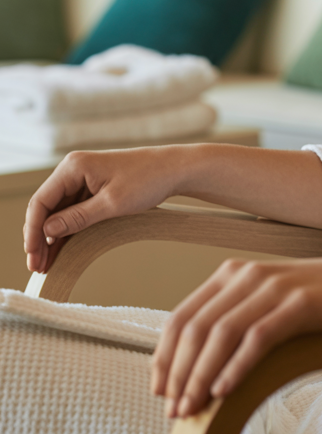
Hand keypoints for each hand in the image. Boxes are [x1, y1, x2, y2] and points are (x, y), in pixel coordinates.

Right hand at [24, 146, 186, 273]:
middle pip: (46, 208)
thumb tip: (47, 230)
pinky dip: (67, 231)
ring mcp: (83, 179)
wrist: (176, 169)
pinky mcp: (93, 188)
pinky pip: (73, 212)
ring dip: (51, 237)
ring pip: (58, 212)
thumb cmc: (148, 180)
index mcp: (74, 167)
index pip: (41, 202)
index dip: (32, 231)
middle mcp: (74, 170)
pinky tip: (59, 251)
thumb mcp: (112, 203)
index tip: (32, 255)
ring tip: (45, 265)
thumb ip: (78, 217)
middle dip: (39, 238)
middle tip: (37, 266)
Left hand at [151, 256, 321, 417]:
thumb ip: (237, 317)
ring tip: (193, 407)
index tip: (159, 389)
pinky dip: (236, 367)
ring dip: (200, 376)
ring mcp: (275, 287)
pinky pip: (257, 338)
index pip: (183, 316)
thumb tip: (200, 364)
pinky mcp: (300, 303)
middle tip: (173, 408)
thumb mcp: (271, 301)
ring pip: (220, 334)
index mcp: (234, 273)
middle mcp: (249, 275)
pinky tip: (225, 390)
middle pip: (196, 328)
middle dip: (178, 373)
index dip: (164, 357)